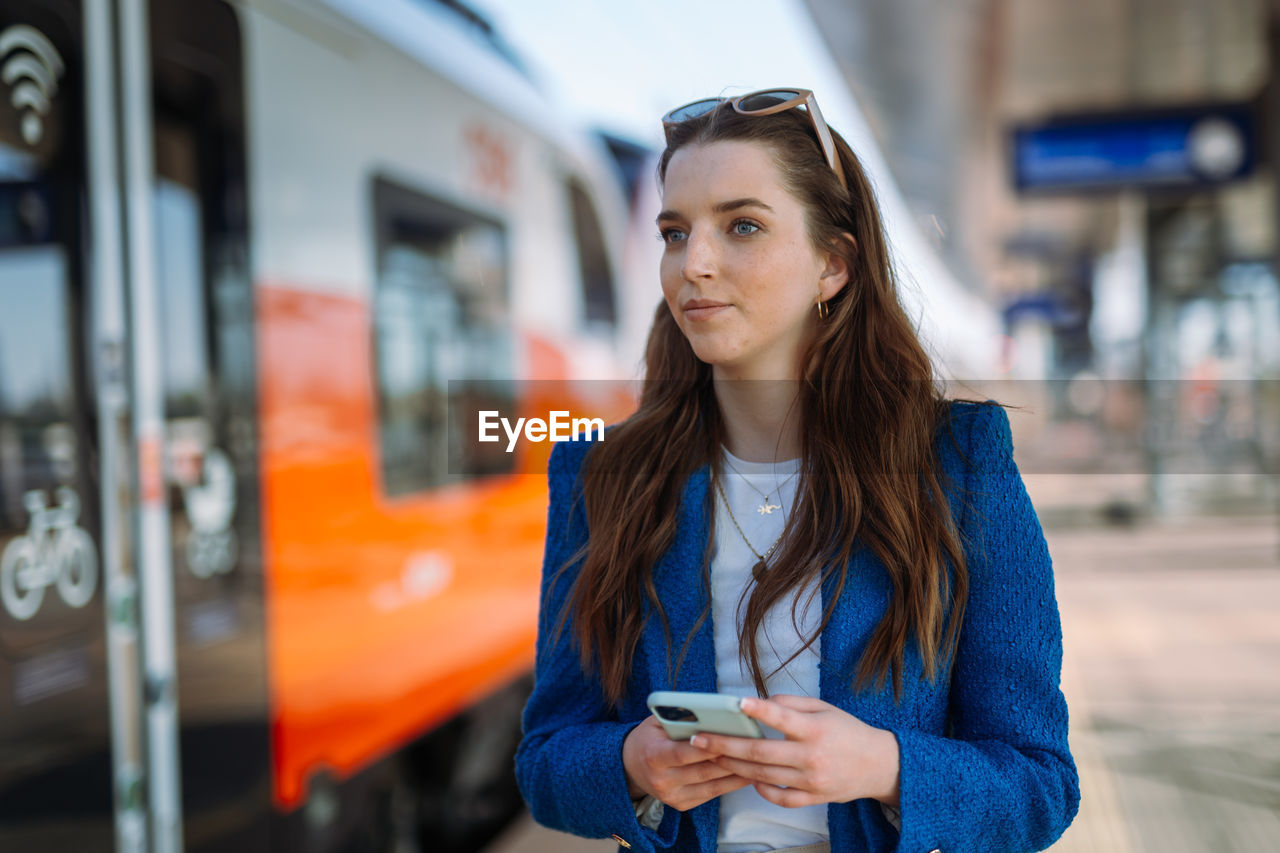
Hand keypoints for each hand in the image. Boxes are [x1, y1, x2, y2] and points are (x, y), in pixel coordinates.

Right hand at [621, 715, 752, 810]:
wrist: (629, 767)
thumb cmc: (648, 738)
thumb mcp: (655, 722)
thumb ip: (677, 717)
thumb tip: (708, 710)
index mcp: (653, 756)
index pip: (684, 753)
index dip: (707, 747)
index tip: (729, 737)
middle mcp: (662, 780)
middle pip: (703, 771)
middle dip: (730, 760)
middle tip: (754, 748)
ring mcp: (672, 796)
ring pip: (712, 785)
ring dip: (736, 774)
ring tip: (758, 761)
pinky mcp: (682, 805)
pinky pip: (711, 794)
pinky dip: (730, 784)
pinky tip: (746, 773)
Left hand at [690, 695, 900, 808]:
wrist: (880, 765)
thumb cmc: (847, 731)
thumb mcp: (825, 708)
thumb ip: (792, 703)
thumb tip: (759, 702)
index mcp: (815, 729)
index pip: (782, 717)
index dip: (759, 709)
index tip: (735, 702)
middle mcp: (811, 756)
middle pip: (760, 752)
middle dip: (725, 745)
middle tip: (699, 739)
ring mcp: (811, 780)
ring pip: (763, 775)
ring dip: (734, 766)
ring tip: (711, 756)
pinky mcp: (813, 798)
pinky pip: (779, 798)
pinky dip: (761, 789)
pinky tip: (747, 777)